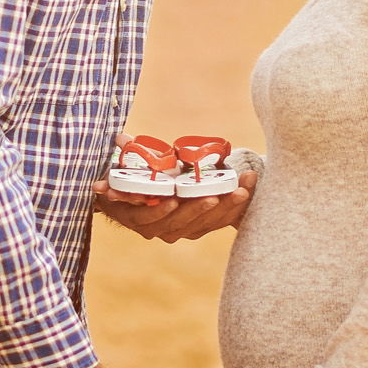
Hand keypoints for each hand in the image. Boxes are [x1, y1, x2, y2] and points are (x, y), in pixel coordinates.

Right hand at [93, 134, 254, 242]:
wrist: (141, 201)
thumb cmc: (132, 183)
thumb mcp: (124, 169)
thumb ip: (124, 154)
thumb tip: (120, 138)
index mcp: (140, 217)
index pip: (150, 218)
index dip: (160, 211)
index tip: (173, 200)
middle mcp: (160, 229)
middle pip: (184, 224)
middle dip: (202, 209)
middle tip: (218, 195)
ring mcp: (181, 230)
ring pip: (205, 224)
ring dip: (225, 208)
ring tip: (241, 190)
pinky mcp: (199, 227)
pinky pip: (218, 222)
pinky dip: (233, 208)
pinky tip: (247, 190)